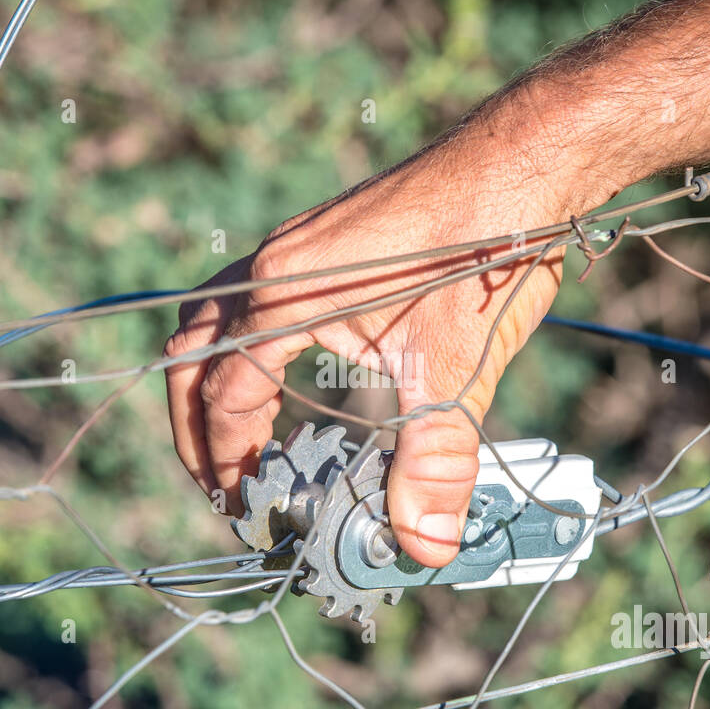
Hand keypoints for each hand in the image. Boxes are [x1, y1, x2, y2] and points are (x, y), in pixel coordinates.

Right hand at [164, 115, 618, 565]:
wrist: (521, 161)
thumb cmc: (484, 249)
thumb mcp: (455, 367)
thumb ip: (434, 460)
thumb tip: (424, 547)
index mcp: (283, 297)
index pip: (223, 396)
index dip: (227, 460)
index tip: (244, 509)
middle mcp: (272, 266)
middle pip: (189, 353)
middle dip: (194, 427)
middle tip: (221, 485)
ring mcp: (294, 247)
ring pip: (212, 319)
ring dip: (210, 382)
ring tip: (239, 439)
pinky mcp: (322, 242)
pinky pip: (251, 297)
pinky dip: (245, 347)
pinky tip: (289, 375)